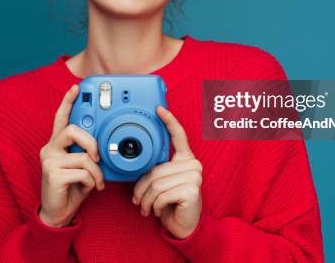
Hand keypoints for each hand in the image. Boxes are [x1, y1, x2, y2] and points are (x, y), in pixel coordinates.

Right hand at [38, 84, 104, 227]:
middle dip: (91, 142)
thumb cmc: (72, 187)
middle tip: (97, 157)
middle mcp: (49, 148)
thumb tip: (102, 146)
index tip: (75, 88)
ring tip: (96, 181)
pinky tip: (88, 188)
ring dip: (96, 171)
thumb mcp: (82, 166)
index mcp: (57, 144)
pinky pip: (82, 171)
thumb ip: (87, 152)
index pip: (61, 118)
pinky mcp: (52, 174)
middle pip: (72, 131)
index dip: (68, 102)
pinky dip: (92, 181)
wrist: (59, 212)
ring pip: (83, 155)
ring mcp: (49, 161)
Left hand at [133, 106, 202, 238]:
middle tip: (139, 200)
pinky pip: (162, 195)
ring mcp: (195, 176)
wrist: (185, 226)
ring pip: (156, 184)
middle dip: (142, 189)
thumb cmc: (172, 203)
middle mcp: (193, 164)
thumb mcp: (163, 183)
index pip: (178, 136)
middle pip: (156, 170)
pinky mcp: (192, 189)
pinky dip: (155, 206)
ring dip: (147, 200)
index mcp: (185, 158)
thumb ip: (157, 170)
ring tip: (148, 208)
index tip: (159, 109)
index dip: (168, 121)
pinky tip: (159, 211)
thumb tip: (139, 167)